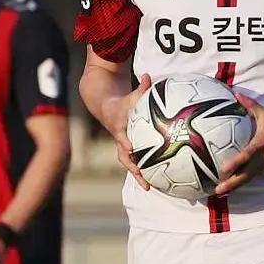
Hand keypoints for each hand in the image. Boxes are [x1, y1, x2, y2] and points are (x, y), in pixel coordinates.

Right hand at [100, 73, 151, 189]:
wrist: (105, 108)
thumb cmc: (121, 101)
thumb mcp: (130, 94)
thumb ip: (141, 87)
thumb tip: (148, 76)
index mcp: (120, 128)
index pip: (123, 137)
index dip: (127, 143)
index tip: (132, 149)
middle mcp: (121, 140)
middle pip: (124, 157)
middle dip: (132, 168)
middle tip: (142, 178)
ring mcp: (123, 146)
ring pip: (129, 163)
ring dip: (138, 175)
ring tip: (149, 187)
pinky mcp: (128, 149)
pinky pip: (136, 162)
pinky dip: (144, 171)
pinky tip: (158, 179)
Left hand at [215, 94, 263, 195]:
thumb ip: (249, 104)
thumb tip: (236, 93)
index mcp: (259, 145)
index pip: (245, 156)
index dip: (234, 163)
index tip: (222, 170)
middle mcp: (261, 158)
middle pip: (244, 174)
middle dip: (231, 183)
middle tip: (216, 191)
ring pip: (248, 179)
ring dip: (235, 187)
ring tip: (221, 193)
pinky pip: (253, 178)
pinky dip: (243, 184)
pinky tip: (234, 188)